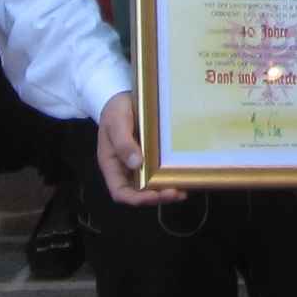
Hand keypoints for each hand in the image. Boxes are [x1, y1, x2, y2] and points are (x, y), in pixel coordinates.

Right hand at [97, 92, 187, 206]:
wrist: (122, 97)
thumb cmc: (115, 111)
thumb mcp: (116, 123)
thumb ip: (123, 143)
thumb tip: (136, 163)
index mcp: (112, 166)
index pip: (121, 192)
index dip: (137, 199)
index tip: (154, 196)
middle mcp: (126, 169)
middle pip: (140, 193)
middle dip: (157, 197)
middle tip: (176, 193)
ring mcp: (140, 164)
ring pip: (152, 185)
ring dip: (167, 189)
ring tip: (184, 189)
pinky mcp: (152, 156)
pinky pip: (160, 170)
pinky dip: (171, 176)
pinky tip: (184, 174)